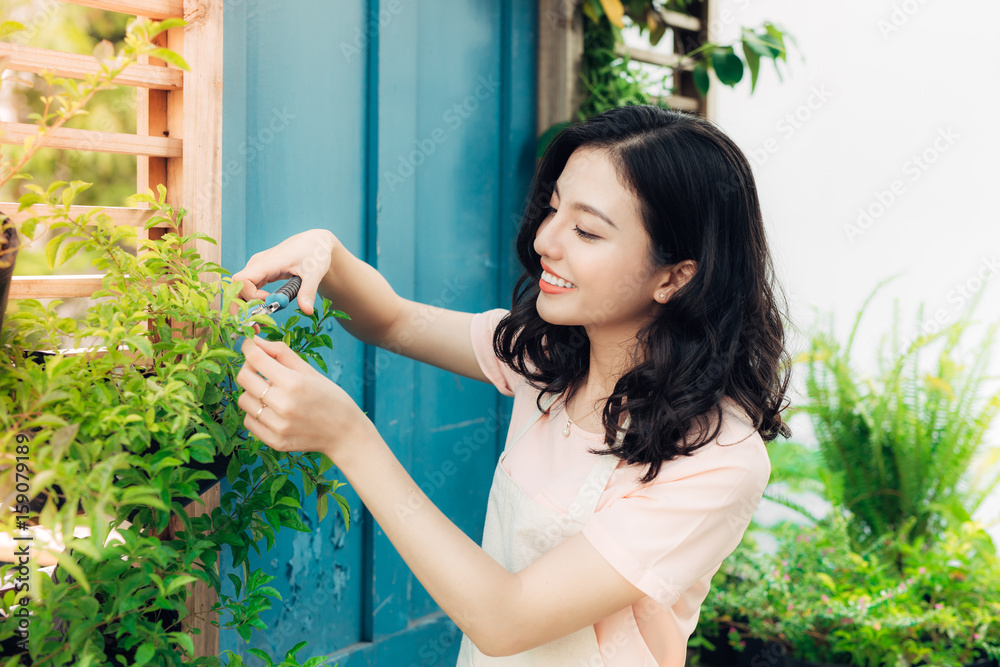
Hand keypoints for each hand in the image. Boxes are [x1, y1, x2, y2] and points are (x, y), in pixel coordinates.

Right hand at [230, 229, 338, 316]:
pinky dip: (252, 302)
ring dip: (246, 307)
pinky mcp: (261, 273)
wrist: (315, 242)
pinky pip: (249, 288)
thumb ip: (308, 291)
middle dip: (241, 308)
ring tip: (261, 323)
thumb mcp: (314, 273)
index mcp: (268, 262)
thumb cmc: (314, 253)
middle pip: (236, 287)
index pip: (242, 280)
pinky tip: (263, 313)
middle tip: (257, 326)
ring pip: (240, 289)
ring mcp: (257, 268)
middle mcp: (257, 264)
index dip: (251, 296)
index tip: (269, 302)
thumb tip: (307, 311)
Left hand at [236, 336, 372, 460]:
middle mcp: (283, 405)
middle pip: (244, 378)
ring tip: (269, 393)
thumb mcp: (310, 371)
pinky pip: (249, 421)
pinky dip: (255, 413)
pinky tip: (270, 410)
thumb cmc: (331, 398)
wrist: (345, 433)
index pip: (255, 359)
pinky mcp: (275, 441)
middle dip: (248, 367)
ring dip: (252, 392)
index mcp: (294, 383)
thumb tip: (256, 341)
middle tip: (259, 368)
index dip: (248, 347)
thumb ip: (281, 353)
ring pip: (243, 400)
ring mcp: (278, 426)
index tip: (250, 345)